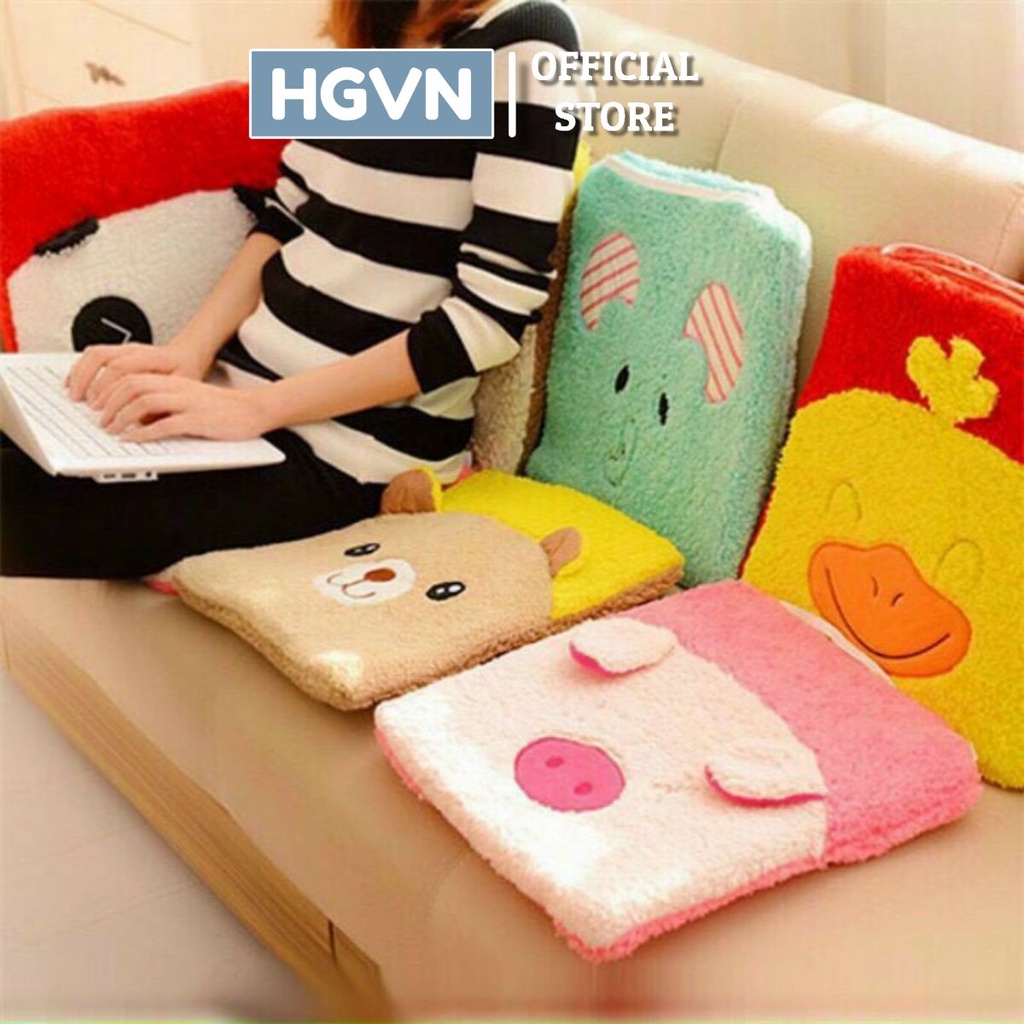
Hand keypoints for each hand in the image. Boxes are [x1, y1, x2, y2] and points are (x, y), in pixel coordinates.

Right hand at [66, 341, 211, 404]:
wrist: (187, 355)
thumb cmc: (185, 371)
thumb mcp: (181, 389)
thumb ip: (162, 403)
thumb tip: (142, 422)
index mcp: (152, 357)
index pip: (121, 369)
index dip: (108, 391)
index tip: (103, 410)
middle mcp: (136, 349)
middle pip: (103, 358)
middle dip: (91, 384)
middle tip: (88, 406)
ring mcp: (125, 348)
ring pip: (95, 354)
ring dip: (81, 374)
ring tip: (75, 395)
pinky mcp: (118, 350)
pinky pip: (93, 354)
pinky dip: (80, 368)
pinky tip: (74, 382)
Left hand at [96, 374, 274, 441]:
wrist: (253, 410)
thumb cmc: (223, 408)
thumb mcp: (189, 398)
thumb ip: (165, 402)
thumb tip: (136, 415)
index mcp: (173, 381)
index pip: (131, 377)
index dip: (110, 390)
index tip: (99, 405)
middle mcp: (178, 388)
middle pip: (132, 385)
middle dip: (110, 403)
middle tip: (101, 420)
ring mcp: (187, 403)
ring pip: (143, 402)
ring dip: (121, 417)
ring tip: (113, 430)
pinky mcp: (197, 420)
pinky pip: (164, 424)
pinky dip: (144, 433)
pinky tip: (134, 440)